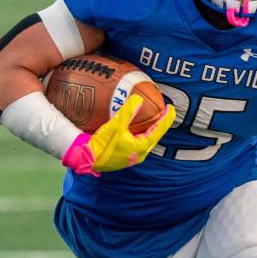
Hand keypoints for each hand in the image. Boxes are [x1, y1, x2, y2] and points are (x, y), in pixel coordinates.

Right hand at [61, 94, 175, 174]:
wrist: (85, 159)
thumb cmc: (101, 144)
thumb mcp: (116, 125)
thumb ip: (128, 111)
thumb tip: (138, 98)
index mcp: (141, 147)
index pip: (159, 130)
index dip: (166, 118)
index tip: (171, 108)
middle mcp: (139, 154)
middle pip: (154, 136)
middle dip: (160, 124)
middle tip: (164, 112)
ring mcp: (131, 157)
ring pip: (145, 140)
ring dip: (150, 129)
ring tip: (152, 119)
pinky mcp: (123, 157)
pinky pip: (136, 143)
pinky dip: (139, 133)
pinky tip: (133, 128)